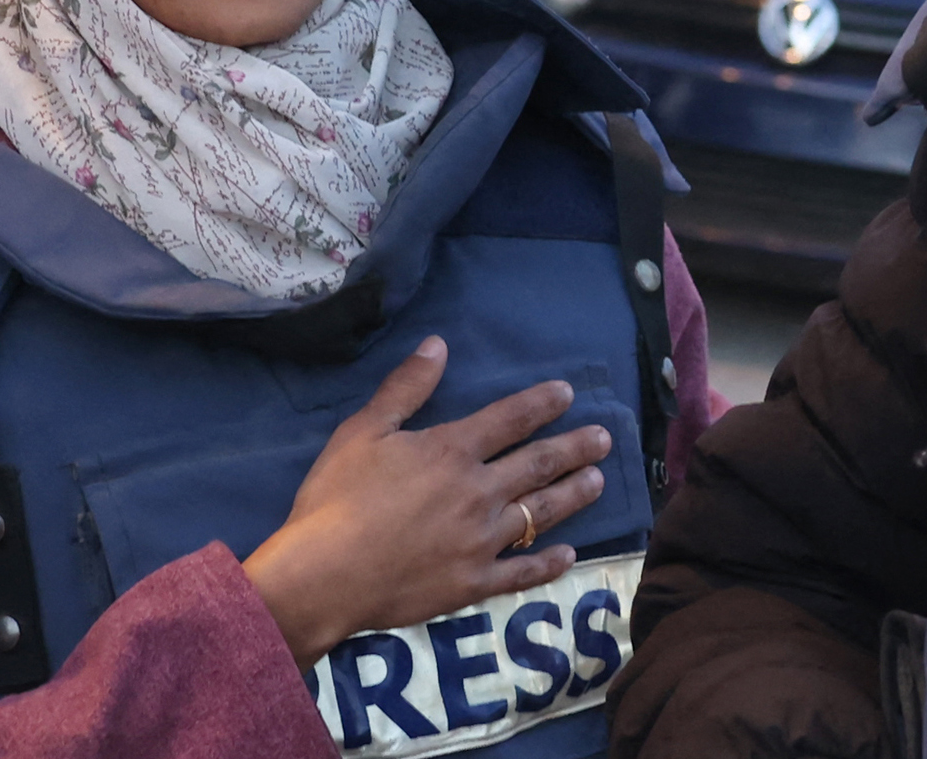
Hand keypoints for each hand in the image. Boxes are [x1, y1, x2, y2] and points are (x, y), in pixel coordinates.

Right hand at [241, 336, 615, 663]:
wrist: (322, 577)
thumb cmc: (335, 500)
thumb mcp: (363, 432)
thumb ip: (405, 388)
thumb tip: (438, 344)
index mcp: (453, 451)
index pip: (510, 419)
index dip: (541, 404)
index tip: (568, 394)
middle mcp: (479, 492)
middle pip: (538, 464)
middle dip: (575, 448)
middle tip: (605, 439)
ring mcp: (480, 541)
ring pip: (540, 512)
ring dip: (573, 495)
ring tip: (598, 481)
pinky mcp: (472, 583)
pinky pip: (521, 573)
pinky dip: (548, 564)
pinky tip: (569, 555)